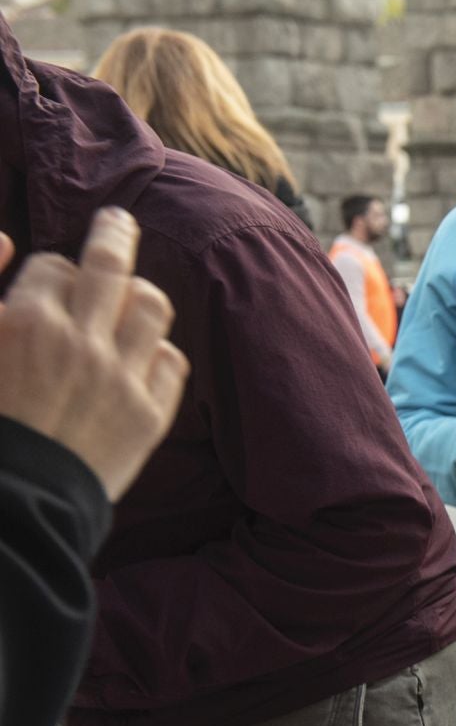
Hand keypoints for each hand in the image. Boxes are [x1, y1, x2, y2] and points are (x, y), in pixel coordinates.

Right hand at [0, 209, 186, 499]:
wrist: (14, 505)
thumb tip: (6, 239)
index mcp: (25, 320)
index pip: (54, 266)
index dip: (52, 271)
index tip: (53, 280)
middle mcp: (80, 342)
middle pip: (111, 266)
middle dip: (113, 234)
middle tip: (118, 220)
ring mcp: (120, 379)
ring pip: (152, 307)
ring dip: (140, 296)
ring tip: (134, 294)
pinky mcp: (149, 417)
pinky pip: (170, 361)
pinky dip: (157, 351)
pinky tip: (143, 354)